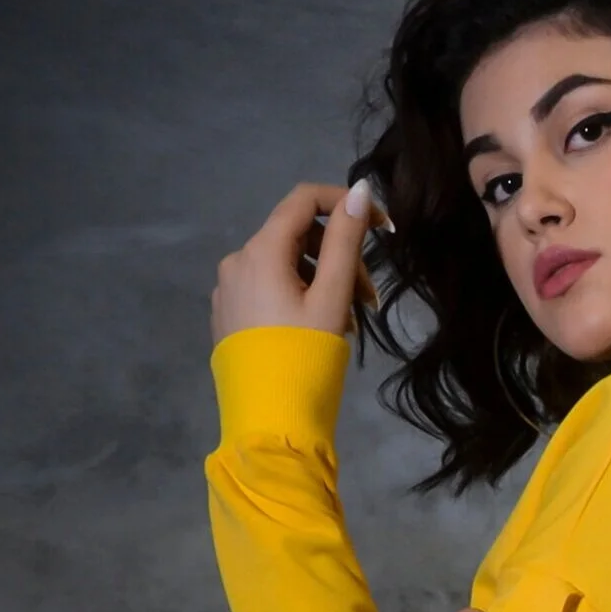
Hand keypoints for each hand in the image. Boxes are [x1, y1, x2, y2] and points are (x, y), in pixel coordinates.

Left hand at [211, 180, 376, 343]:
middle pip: (298, 235)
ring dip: (325, 279)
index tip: (382, 228)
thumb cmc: (305, 354)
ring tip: (350, 320)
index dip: (346, 203)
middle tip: (370, 297)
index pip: (304, 200)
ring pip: (286, 264)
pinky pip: (270, 287)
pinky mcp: (229, 313)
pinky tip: (319, 328)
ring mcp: (229, 289)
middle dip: (341, 255)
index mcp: (260, 251)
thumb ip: (347, 240)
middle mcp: (237, 261)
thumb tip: (359, 191)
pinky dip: (301, 295)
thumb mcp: (333, 296)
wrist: (268, 420)